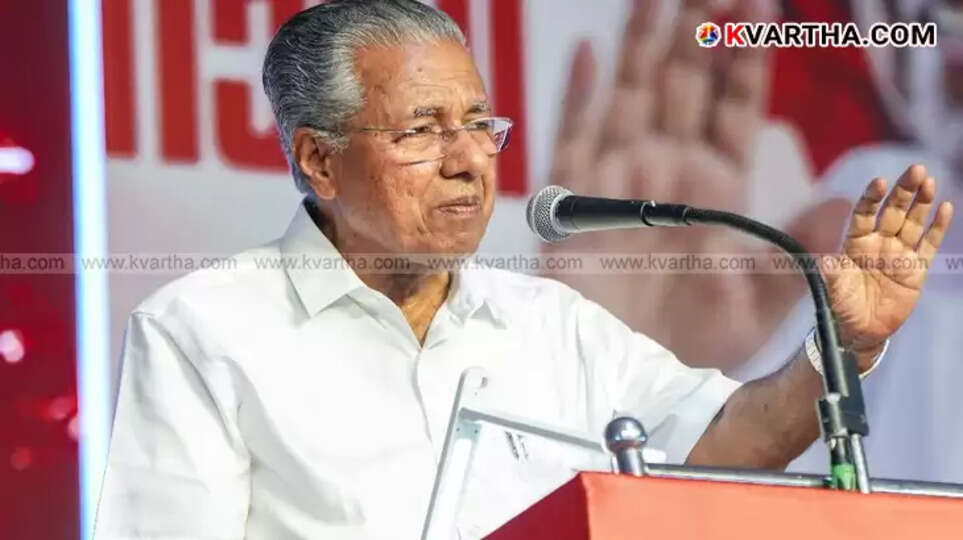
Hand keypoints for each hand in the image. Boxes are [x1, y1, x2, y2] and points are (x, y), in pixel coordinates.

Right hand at [543, 0, 850, 367]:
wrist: (633, 378)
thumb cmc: (698, 341)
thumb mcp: (768, 298)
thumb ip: (805, 246)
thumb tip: (849, 201)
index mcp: (716, 187)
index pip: (732, 106)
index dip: (745, 57)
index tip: (761, 6)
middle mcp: (667, 172)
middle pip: (682, 86)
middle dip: (694, 31)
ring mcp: (618, 181)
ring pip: (631, 97)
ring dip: (642, 47)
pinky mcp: (575, 203)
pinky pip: (574, 137)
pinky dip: (578, 96)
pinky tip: (587, 54)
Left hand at [824, 165, 953, 369]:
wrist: (860, 331)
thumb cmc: (841, 307)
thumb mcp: (833, 290)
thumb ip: (832, 274)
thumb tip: (825, 260)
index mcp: (855, 243)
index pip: (864, 213)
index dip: (872, 198)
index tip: (880, 181)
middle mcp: (878, 244)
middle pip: (893, 211)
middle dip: (903, 191)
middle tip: (916, 169)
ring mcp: (898, 254)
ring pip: (913, 222)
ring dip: (922, 203)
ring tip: (930, 182)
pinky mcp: (916, 269)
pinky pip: (928, 244)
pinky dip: (937, 227)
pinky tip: (946, 208)